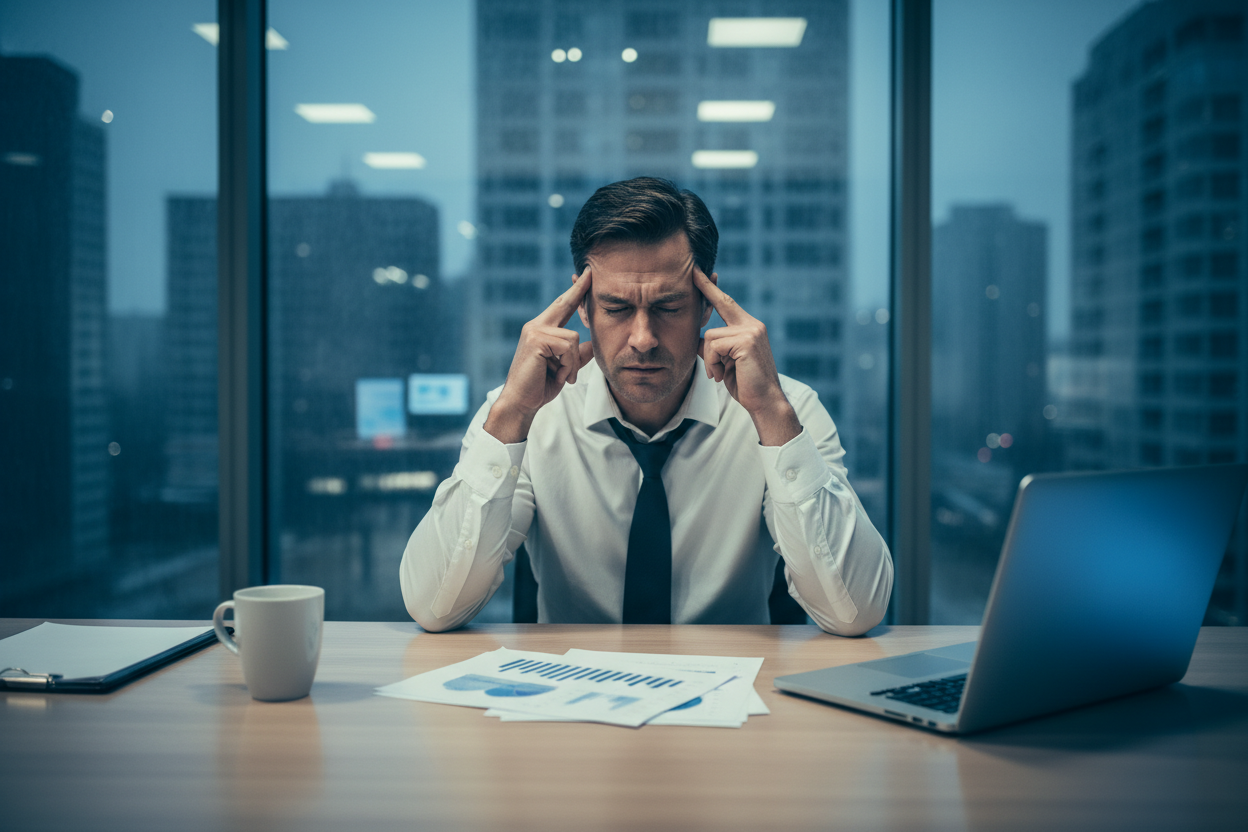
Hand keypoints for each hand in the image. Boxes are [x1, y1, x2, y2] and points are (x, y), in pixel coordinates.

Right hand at [484, 268, 595, 442]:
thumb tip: (592, 344)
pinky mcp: (536, 340)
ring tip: (565, 376)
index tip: (585, 276)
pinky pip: (567, 347)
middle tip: (590, 272)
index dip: (575, 292)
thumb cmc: (540, 387)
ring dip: (573, 362)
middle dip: (579, 290)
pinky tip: (560, 376)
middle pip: (564, 304)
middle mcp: (536, 326)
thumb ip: (577, 355)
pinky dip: (568, 365)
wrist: (521, 403)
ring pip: (573, 337)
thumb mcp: (565, 368)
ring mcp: (534, 331)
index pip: (562, 306)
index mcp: (541, 330)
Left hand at [695, 268, 801, 445]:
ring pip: (711, 334)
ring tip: (718, 373)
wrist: (764, 402)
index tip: (700, 273)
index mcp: (749, 328)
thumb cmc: (745, 384)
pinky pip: (714, 345)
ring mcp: (751, 331)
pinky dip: (712, 363)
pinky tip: (720, 375)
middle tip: (693, 271)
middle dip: (706, 288)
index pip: (727, 303)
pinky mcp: (746, 341)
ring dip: (709, 358)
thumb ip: (713, 347)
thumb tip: (699, 337)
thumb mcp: (725, 362)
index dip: (712, 289)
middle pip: (721, 303)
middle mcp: (752, 325)